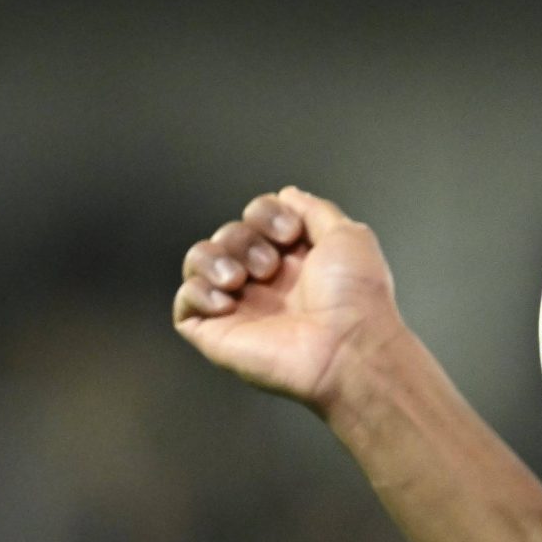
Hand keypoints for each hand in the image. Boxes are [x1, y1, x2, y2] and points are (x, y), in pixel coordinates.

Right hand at [171, 187, 402, 414]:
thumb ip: (314, 210)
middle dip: (245, 240)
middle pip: (227, 233)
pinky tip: (227, 300)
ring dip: (215, 259)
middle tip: (271, 268)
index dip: (265, 214)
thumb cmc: (357, 299)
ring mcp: (238, 305)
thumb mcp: (348, 237)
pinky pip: (184, 300)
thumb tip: (287, 195)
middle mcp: (264, 280)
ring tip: (241, 280)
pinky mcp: (215, 331)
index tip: (289, 234)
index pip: (256, 216)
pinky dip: (198, 291)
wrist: (347, 346)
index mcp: (294, 258)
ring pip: (199, 260)